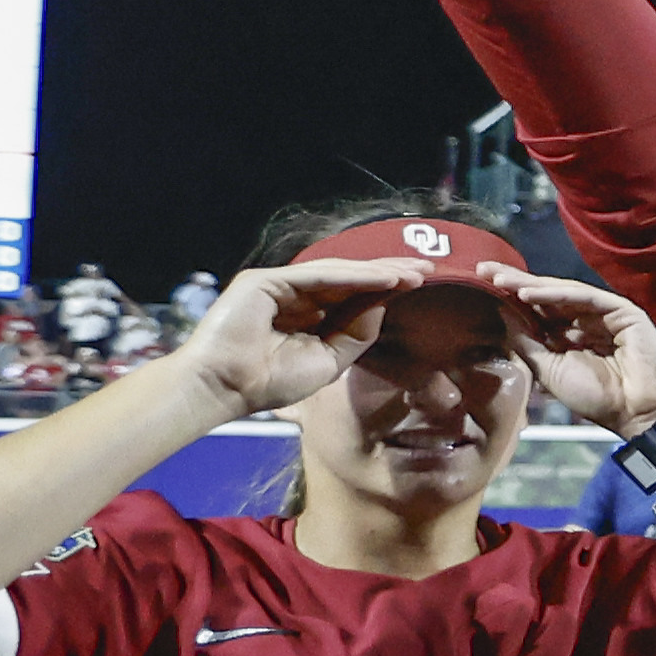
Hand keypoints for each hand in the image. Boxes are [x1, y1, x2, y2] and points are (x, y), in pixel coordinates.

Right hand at [176, 261, 432, 415]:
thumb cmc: (270, 382)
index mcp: (307, 314)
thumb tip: (383, 301)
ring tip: (414, 272)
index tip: (421, 284)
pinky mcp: (265, 281)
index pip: (353, 296)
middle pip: (349, 278)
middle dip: (389, 272)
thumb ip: (356, 333)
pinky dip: (352, 277)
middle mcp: (294, 295)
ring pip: (336, 273)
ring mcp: (278, 285)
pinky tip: (384, 278)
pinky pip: (317, 275)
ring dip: (377, 271)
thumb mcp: (329, 360)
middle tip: (428, 267)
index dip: (386, 289)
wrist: (227, 388)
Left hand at [489, 273, 655, 433]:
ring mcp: (604, 313)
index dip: (510, 299)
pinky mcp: (621, 310)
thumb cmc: (601, 398)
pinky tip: (528, 293)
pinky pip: (584, 296)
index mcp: (570, 337)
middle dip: (514, 282)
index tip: (482, 286)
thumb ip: (527, 342)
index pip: (536, 312)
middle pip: (546, 296)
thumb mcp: (550, 370)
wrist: (641, 411)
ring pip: (562, 293)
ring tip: (499, 279)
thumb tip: (502, 313)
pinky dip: (556, 295)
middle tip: (483, 269)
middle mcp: (585, 321)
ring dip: (530, 285)